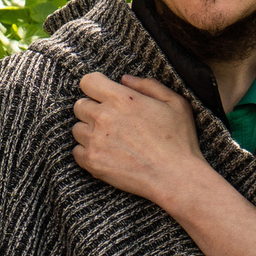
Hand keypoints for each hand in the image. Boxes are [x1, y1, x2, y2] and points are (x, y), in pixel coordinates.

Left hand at [73, 72, 204, 204]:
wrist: (175, 177)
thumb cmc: (179, 140)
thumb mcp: (175, 103)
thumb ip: (149, 86)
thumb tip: (124, 79)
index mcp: (122, 99)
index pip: (88, 82)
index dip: (95, 86)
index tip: (104, 94)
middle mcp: (103, 117)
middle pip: (80, 105)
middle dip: (93, 109)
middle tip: (112, 120)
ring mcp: (95, 140)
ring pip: (77, 128)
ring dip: (90, 131)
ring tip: (112, 139)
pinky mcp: (91, 161)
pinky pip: (76, 150)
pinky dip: (88, 152)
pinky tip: (107, 154)